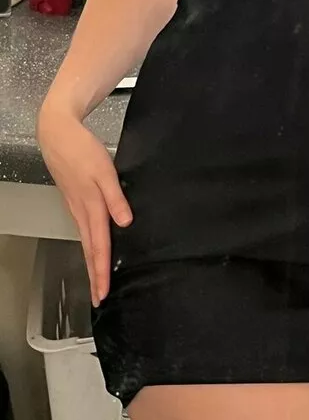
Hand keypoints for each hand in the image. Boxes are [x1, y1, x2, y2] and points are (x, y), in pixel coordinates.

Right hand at [36, 102, 132, 306]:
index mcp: (91, 207)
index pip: (99, 245)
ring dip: (93, 261)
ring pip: (87, 240)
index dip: (102, 270)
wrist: (59, 134)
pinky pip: (84, 228)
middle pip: (90, 249)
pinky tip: (94, 247)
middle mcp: (82, 211)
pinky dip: (90, 243)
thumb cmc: (83, 150)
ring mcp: (77, 206)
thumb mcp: (105, 171)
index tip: (104, 292)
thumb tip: (125, 223)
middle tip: (100, 298)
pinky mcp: (76, 199)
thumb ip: (116, 197)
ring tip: (98, 280)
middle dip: (96, 274)